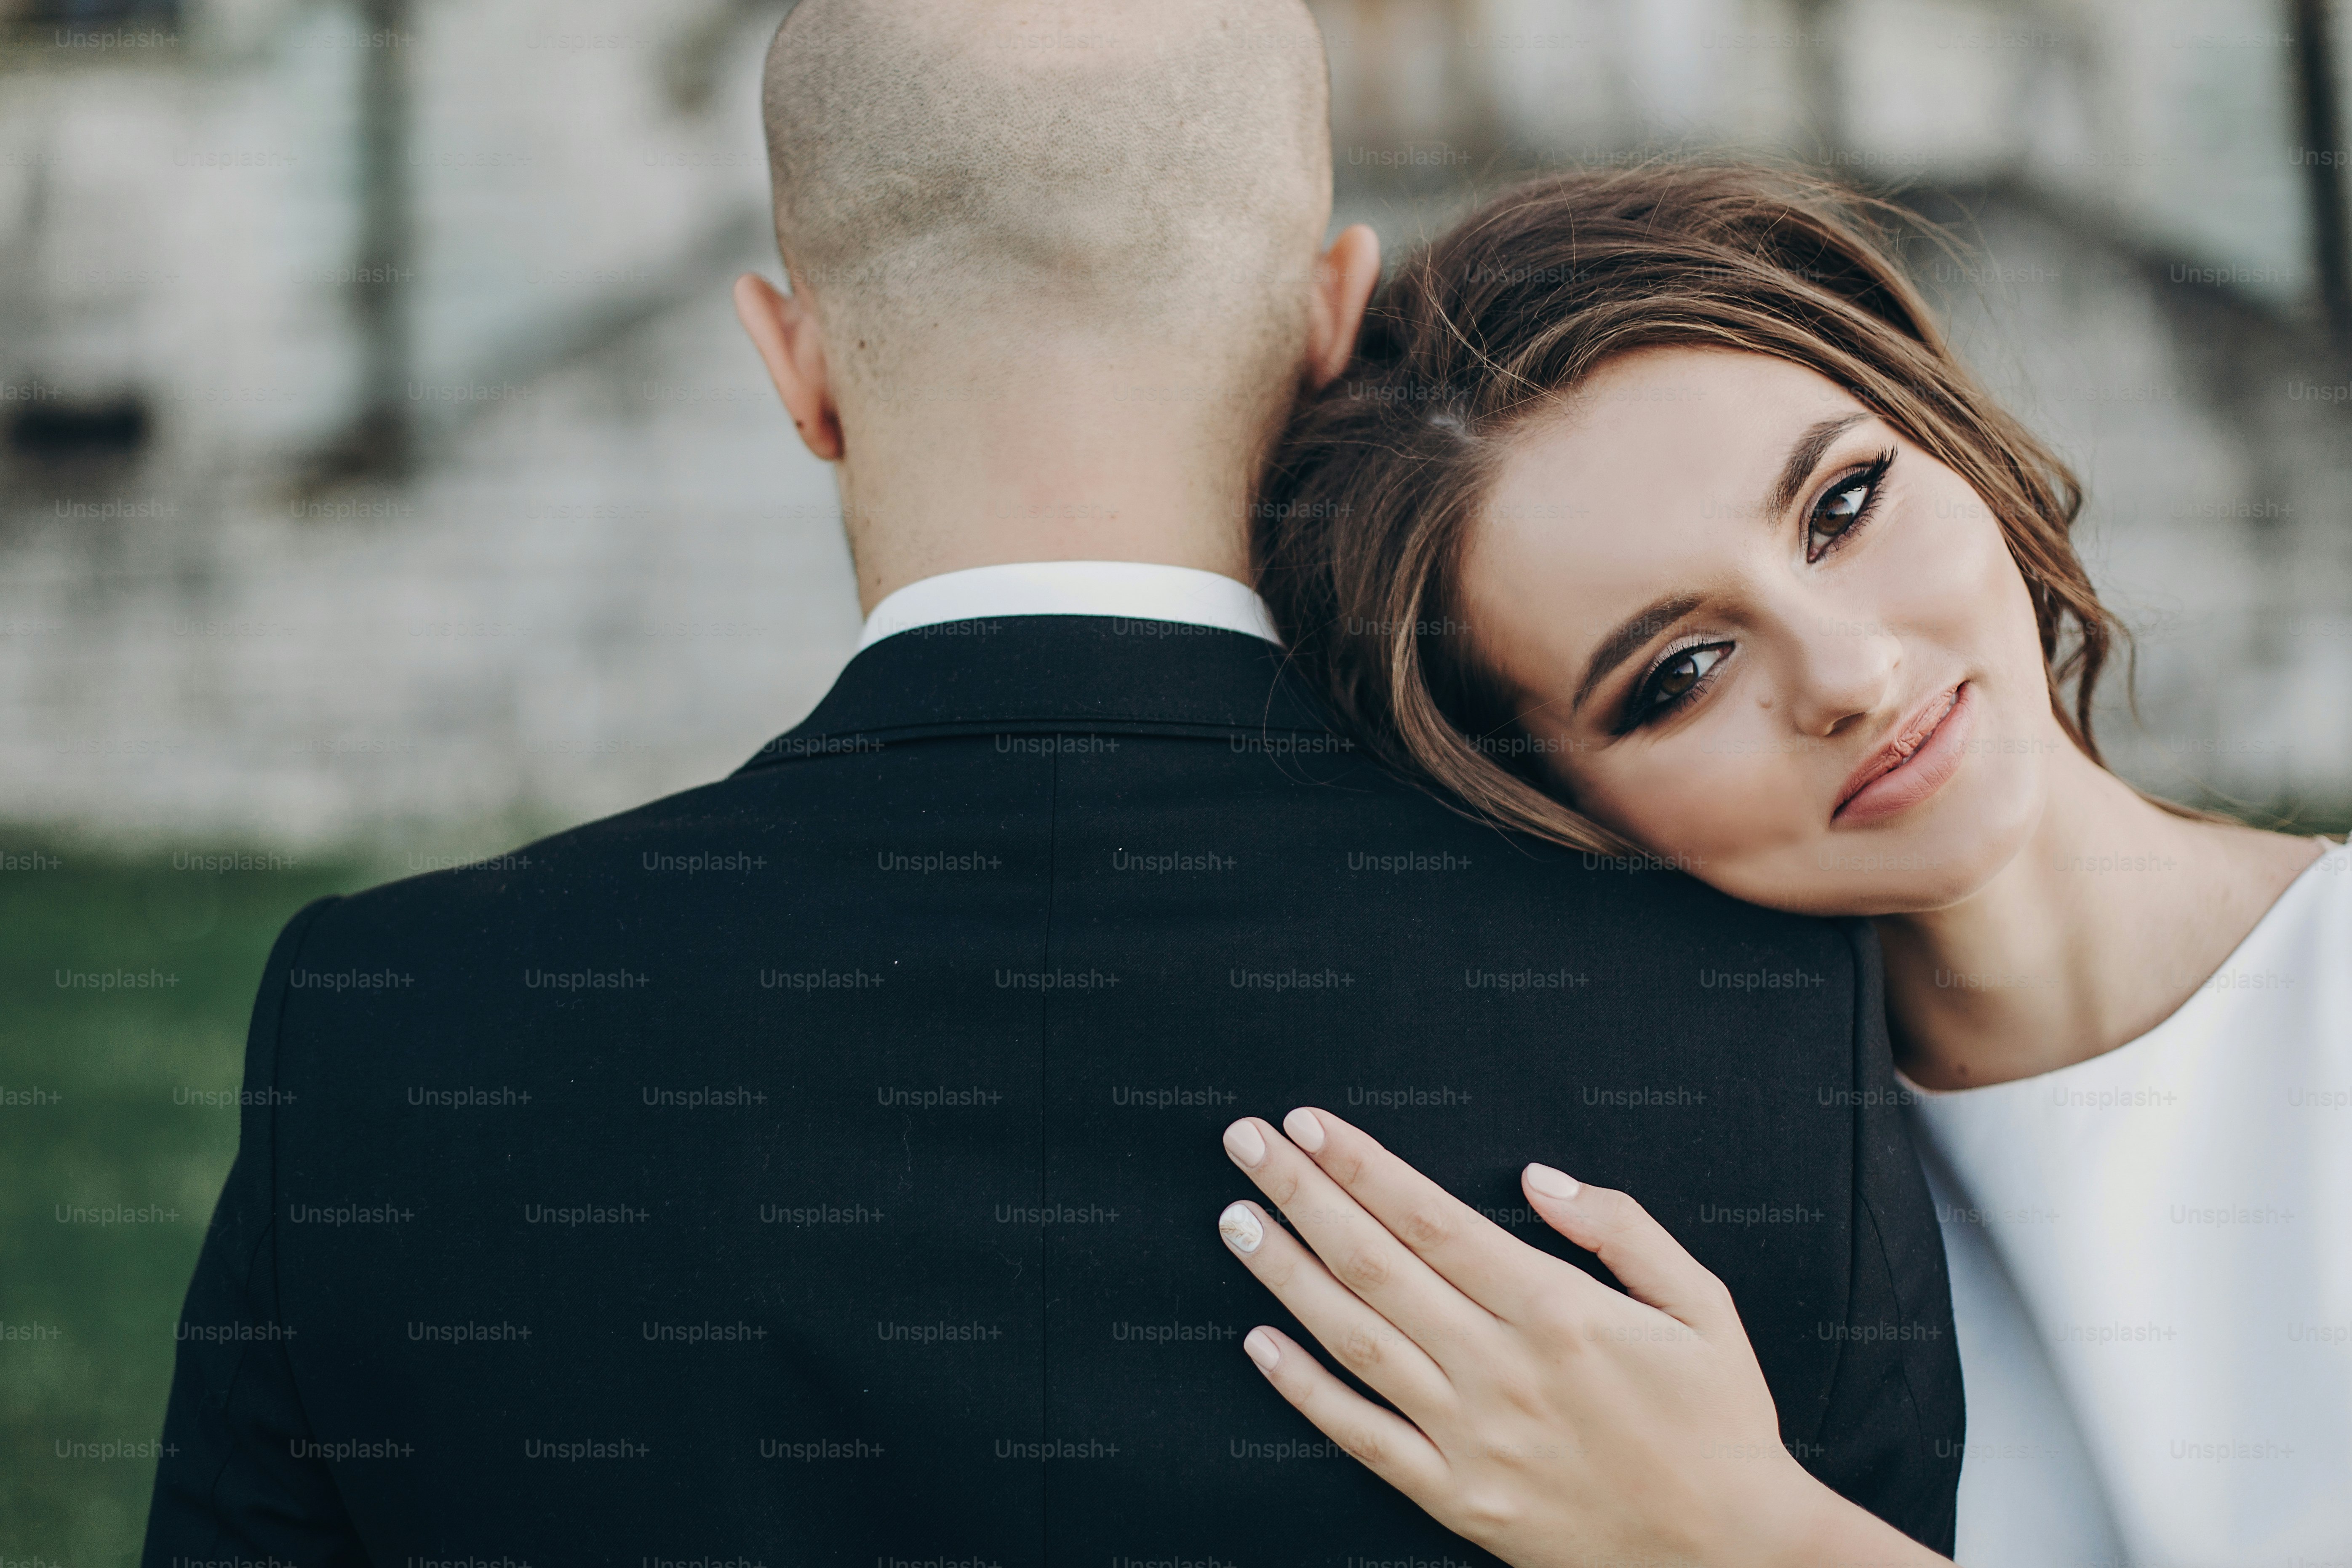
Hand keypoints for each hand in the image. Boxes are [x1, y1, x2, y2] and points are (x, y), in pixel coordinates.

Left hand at [1214, 1108, 1947, 1567]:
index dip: (1362, 1166)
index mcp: (1557, 1312)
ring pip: (1356, 1340)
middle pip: (1377, 1263)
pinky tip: (1259, 1344)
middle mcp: (1502, 1369)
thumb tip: (1537, 1178)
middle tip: (1247, 1145)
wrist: (1737, 1555)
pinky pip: (1364, 1437)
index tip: (1309, 1124)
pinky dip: (1305, 1391)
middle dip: (1303, 1195)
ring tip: (1237, 1221)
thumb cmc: (1721, 1424)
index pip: (1431, 1217)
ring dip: (1288, 1275)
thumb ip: (1620, 1229)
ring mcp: (1473, 1438)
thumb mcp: (1702, 1305)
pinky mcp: (1460, 1498)